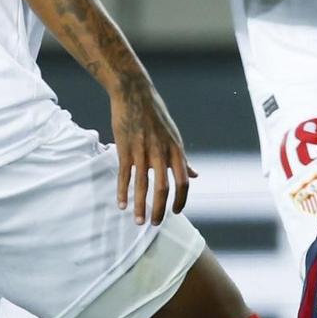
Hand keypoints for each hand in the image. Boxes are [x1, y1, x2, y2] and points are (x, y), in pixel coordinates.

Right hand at [110, 78, 195, 225]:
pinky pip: (124, 175)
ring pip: (142, 185)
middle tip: (155, 224)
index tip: (176, 212)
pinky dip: (123, 192)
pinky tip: (121, 204)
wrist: (134, 93)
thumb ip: (183, 159)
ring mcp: (142, 150)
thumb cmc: (156, 115)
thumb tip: (195, 176)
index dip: (181, 200)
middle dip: (159, 209)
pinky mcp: (125, 148)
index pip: (183, 181)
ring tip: (138, 221)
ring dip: (140, 206)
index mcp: (175, 149)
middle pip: (163, 188)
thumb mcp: (174, 136)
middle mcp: (161, 152)